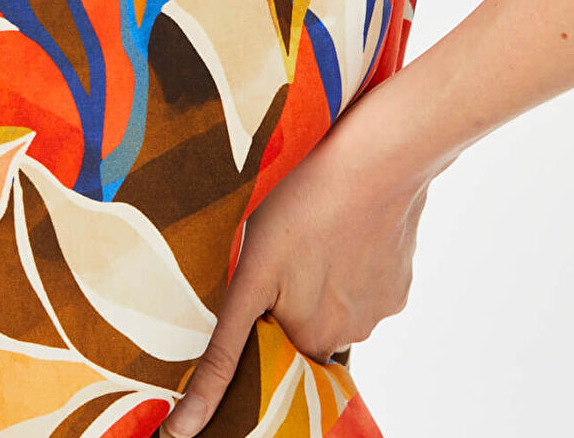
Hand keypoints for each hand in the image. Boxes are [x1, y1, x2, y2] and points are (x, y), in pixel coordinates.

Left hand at [163, 89, 433, 437]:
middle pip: (298, 337)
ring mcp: (369, 316)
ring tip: (318, 236)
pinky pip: (367, 296)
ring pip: (335, 316)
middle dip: (288, 314)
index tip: (177, 434)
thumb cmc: (303, 195)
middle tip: (285, 261)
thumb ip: (240, 308)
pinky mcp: (396, 294)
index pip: (242, 369)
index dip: (210, 401)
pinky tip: (350, 233)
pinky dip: (357, 276)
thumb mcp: (253, 249)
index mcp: (294, 327)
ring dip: (323, 293)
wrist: (377, 162)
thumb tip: (226, 351)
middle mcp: (332, 334)